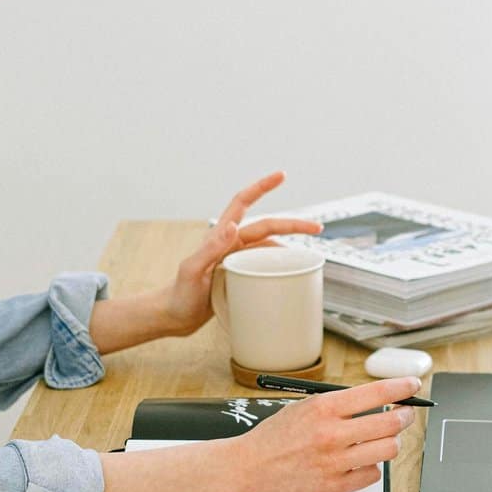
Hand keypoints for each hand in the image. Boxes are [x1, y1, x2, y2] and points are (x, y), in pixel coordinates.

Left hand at [159, 171, 323, 336]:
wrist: (174, 316)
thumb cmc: (179, 295)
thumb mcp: (192, 271)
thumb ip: (210, 249)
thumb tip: (233, 226)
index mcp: (220, 237)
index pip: (243, 203)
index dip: (262, 187)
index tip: (281, 175)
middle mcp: (231, 244)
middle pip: (267, 227)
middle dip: (293, 224)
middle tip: (317, 227)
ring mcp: (237, 259)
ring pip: (269, 246)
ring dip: (289, 246)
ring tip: (310, 255)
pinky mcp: (241, 275)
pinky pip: (265, 265)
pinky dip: (280, 266)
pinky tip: (290, 273)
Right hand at [224, 377, 422, 491]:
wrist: (248, 468)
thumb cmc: (274, 437)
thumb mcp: (304, 407)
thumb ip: (338, 405)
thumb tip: (376, 401)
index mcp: (324, 408)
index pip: (377, 394)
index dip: (402, 387)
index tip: (413, 385)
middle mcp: (332, 434)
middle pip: (390, 423)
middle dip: (405, 416)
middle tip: (406, 414)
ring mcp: (335, 463)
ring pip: (387, 450)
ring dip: (392, 442)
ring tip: (385, 439)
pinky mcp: (335, 487)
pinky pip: (372, 475)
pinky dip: (371, 467)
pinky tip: (361, 462)